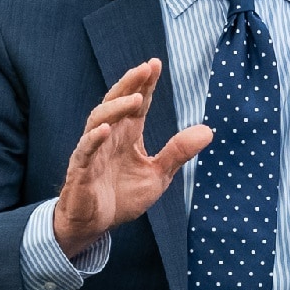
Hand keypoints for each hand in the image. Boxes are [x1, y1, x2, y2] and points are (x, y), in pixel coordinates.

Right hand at [52, 58, 211, 256]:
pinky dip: (93, 139)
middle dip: (130, 84)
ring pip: (99, 120)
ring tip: (136, 99)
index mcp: (127, 134)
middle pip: (116, 102)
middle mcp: (109, 137)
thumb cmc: (122, 196)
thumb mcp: (158, 174)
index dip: (145, 84)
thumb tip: (209, 131)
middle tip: (146, 68)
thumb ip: (178, 152)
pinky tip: (105, 129)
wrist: (95, 225)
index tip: (156, 64)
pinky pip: (85, 151)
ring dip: (116, 108)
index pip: (137, 104)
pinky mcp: (81, 171)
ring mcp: (93, 152)